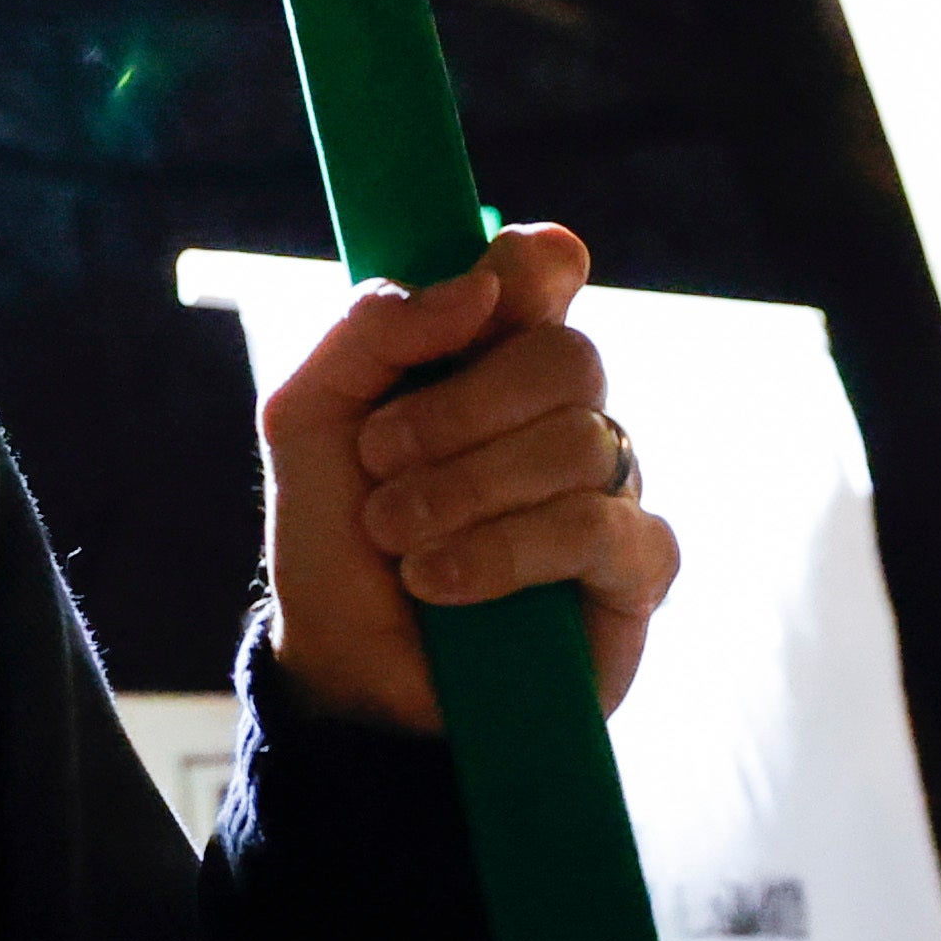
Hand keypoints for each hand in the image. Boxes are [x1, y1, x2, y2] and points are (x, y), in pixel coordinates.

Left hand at [262, 225, 678, 733]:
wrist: (343, 672)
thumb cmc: (335, 539)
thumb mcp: (306, 420)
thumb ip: (371, 331)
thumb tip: (481, 287)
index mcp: (487, 358)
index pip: (545, 272)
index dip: (528, 268)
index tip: (478, 304)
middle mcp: (560, 412)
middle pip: (568, 355)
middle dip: (459, 410)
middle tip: (381, 461)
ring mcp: (607, 488)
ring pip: (582, 442)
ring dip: (466, 491)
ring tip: (398, 538)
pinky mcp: (633, 573)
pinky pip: (604, 531)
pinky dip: (506, 553)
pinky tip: (443, 583)